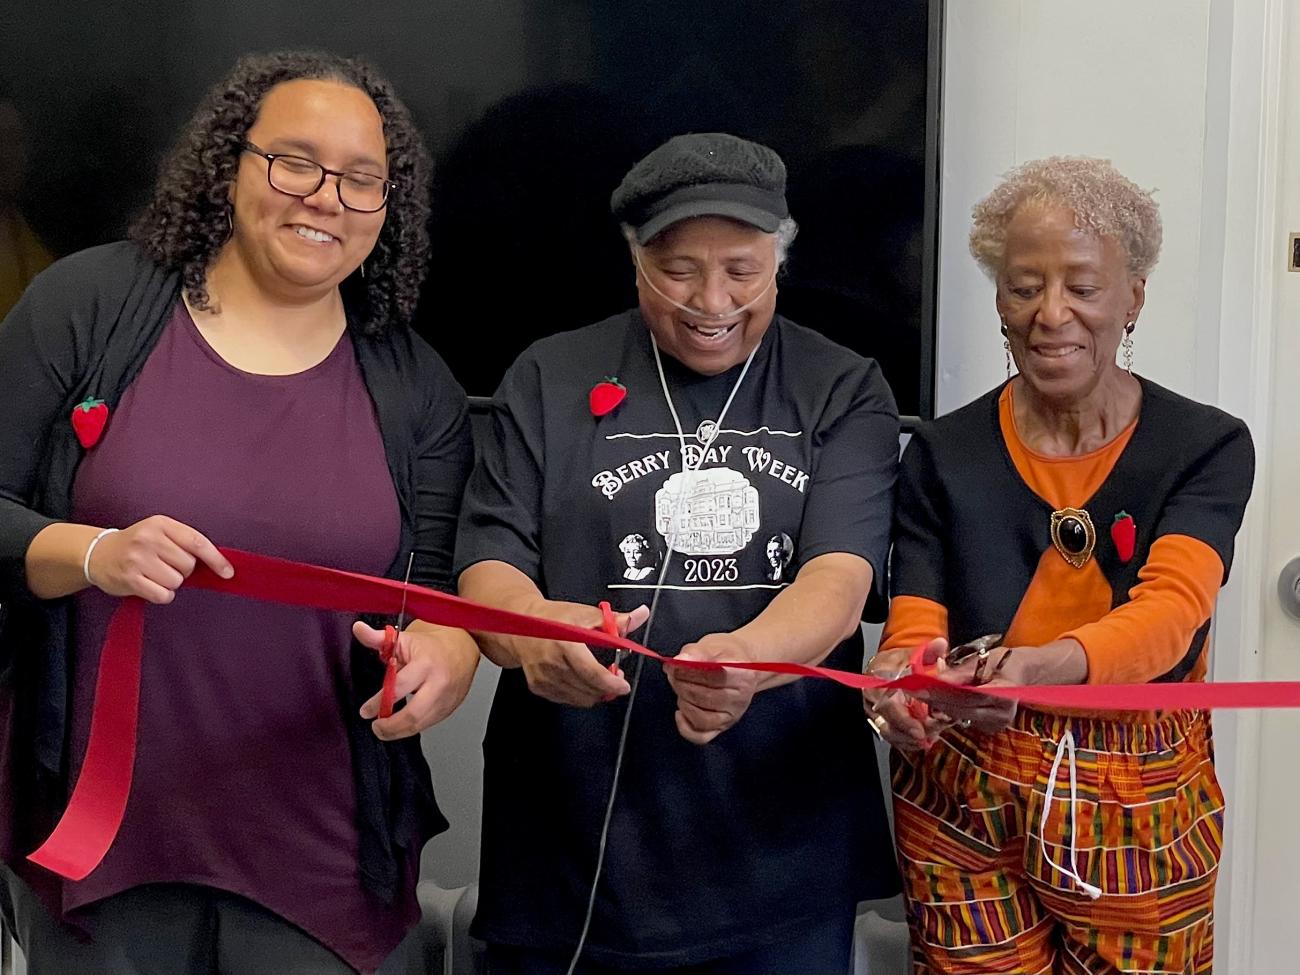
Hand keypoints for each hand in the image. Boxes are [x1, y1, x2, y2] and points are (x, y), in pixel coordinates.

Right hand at [88, 515, 232, 603]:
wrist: (97, 553)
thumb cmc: (138, 545)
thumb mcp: (159, 533)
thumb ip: (184, 543)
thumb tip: (219, 564)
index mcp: (160, 524)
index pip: (197, 542)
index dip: (216, 559)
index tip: (228, 572)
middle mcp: (148, 539)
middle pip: (188, 565)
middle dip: (182, 570)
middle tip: (164, 565)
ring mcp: (137, 559)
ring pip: (176, 582)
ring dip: (170, 583)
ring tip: (154, 574)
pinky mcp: (130, 579)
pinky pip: (163, 595)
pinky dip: (162, 595)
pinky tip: (149, 585)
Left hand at [354, 622, 477, 739]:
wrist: (463, 648)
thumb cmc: (431, 646)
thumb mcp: (403, 639)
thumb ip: (378, 638)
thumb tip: (358, 629)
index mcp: (425, 664)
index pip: (398, 688)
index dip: (378, 703)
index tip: (365, 711)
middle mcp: (438, 683)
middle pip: (413, 715)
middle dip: (390, 726)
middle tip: (376, 727)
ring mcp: (446, 698)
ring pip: (420, 724)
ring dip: (399, 731)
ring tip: (385, 729)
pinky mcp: (450, 708)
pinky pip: (428, 724)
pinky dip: (412, 727)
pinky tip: (402, 724)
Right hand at [510, 599, 649, 706]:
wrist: (521, 624)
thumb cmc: (553, 618)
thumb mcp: (586, 614)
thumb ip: (616, 620)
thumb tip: (640, 614)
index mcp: (564, 643)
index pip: (591, 672)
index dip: (611, 683)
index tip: (623, 685)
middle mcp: (551, 663)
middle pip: (588, 688)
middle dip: (607, 687)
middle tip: (615, 677)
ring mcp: (543, 677)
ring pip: (579, 697)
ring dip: (595, 691)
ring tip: (599, 677)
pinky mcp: (538, 687)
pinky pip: (567, 699)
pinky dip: (580, 694)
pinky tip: (582, 680)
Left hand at [667, 632, 760, 744]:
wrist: (741, 666)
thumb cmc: (725, 655)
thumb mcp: (713, 645)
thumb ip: (695, 652)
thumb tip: (678, 661)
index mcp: (742, 674)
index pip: (714, 677)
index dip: (690, 671)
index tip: (675, 665)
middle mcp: (740, 699)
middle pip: (706, 698)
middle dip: (682, 684)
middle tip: (673, 674)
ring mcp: (731, 716)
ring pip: (701, 719)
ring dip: (683, 702)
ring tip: (680, 688)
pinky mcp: (722, 727)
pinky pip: (701, 736)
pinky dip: (685, 727)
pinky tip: (680, 711)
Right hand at [862, 639, 950, 750]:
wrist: (887, 666)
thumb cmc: (899, 662)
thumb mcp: (914, 653)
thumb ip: (929, 651)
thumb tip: (940, 645)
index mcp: (877, 681)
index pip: (887, 706)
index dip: (904, 721)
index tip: (920, 730)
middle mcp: (872, 699)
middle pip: (887, 726)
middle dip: (910, 735)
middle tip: (931, 736)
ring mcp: (874, 712)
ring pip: (889, 734)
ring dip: (911, 740)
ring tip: (931, 737)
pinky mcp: (880, 721)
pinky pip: (892, 737)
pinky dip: (908, 741)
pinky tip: (923, 739)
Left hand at [926, 638, 1086, 733]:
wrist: (1023, 675)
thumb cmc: (1005, 662)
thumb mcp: (987, 658)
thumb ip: (963, 671)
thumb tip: (940, 679)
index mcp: (1004, 694)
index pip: (967, 696)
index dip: (942, 692)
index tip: (921, 686)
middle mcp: (1001, 714)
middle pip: (960, 709)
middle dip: (935, 699)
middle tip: (914, 689)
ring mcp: (997, 724)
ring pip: (959, 716)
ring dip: (940, 704)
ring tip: (924, 691)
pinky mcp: (990, 728)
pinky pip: (964, 718)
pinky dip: (950, 708)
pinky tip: (940, 698)